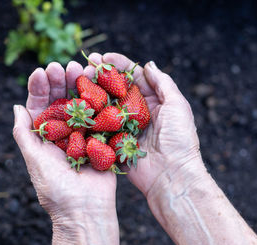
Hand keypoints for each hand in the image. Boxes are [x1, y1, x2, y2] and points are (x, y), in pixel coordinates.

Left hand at [12, 62, 116, 221]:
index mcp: (45, 136)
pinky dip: (100, 98)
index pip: (40, 106)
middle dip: (59, 82)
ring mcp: (85, 133)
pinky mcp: (103, 137)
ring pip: (81, 103)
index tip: (40, 71)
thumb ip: (24, 133)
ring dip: (79, 85)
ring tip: (78, 67)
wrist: (85, 211)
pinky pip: (101, 114)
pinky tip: (98, 82)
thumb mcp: (33, 160)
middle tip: (60, 66)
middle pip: (60, 100)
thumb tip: (16, 106)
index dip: (39, 88)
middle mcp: (64, 132)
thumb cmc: (55, 189)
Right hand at [84, 52, 203, 197]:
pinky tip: (77, 105)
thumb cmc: (179, 139)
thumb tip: (148, 64)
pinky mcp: (113, 142)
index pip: (133, 77)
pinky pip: (100, 127)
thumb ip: (163, 83)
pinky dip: (89, 116)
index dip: (118, 65)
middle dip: (100, 76)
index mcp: (152, 101)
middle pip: (115, 89)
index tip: (102, 56)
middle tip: (85, 67)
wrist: (172, 175)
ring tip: (78, 81)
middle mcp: (136, 112)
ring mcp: (123, 127)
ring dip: (92, 93)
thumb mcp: (177, 106)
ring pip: (105, 106)